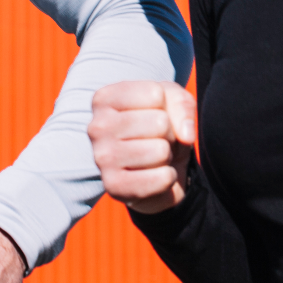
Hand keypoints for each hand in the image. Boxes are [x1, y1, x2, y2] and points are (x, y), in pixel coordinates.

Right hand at [89, 80, 196, 214]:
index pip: (155, 95)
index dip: (167, 106)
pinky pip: (162, 178)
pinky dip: (167, 178)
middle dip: (170, 133)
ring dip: (167, 155)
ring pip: (161, 151)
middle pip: (160, 123)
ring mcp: (102, 158)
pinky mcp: (114, 187)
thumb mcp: (172, 102)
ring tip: (154, 156)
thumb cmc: (159, 126)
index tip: (153, 115)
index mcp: (104, 99)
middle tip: (156, 139)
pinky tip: (152, 174)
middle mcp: (97, 127)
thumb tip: (186, 136)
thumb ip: (182, 104)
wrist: (155, 167)